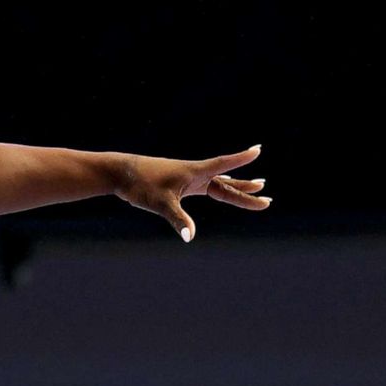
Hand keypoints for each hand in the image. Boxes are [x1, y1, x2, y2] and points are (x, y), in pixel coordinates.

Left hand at [112, 145, 268, 242]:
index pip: (223, 164)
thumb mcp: (160, 203)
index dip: (241, 158)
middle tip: (266, 193)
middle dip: (246, 189)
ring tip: (256, 186)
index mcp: (194, 172)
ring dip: (236, 186)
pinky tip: (220, 186)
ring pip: (217, 183)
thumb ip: (178, 219)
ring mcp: (186, 178)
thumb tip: (190, 236)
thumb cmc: (139, 185)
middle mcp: (193, 173)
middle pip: (226, 182)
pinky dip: (217, 186)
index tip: (258, 149)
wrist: (119, 173)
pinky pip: (205, 186)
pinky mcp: (178, 183)